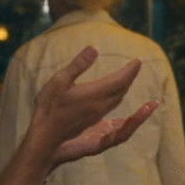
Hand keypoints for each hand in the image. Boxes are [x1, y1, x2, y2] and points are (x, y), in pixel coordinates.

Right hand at [28, 48, 146, 162]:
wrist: (46, 136)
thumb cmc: (50, 107)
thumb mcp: (59, 81)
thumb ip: (78, 65)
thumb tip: (94, 48)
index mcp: (95, 95)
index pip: (120, 80)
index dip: (130, 70)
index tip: (138, 61)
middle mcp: (101, 106)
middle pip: (122, 90)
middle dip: (129, 77)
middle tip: (135, 66)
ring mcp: (98, 116)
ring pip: (118, 100)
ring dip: (125, 88)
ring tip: (128, 78)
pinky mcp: (94, 123)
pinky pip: (113, 109)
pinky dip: (120, 100)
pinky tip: (118, 100)